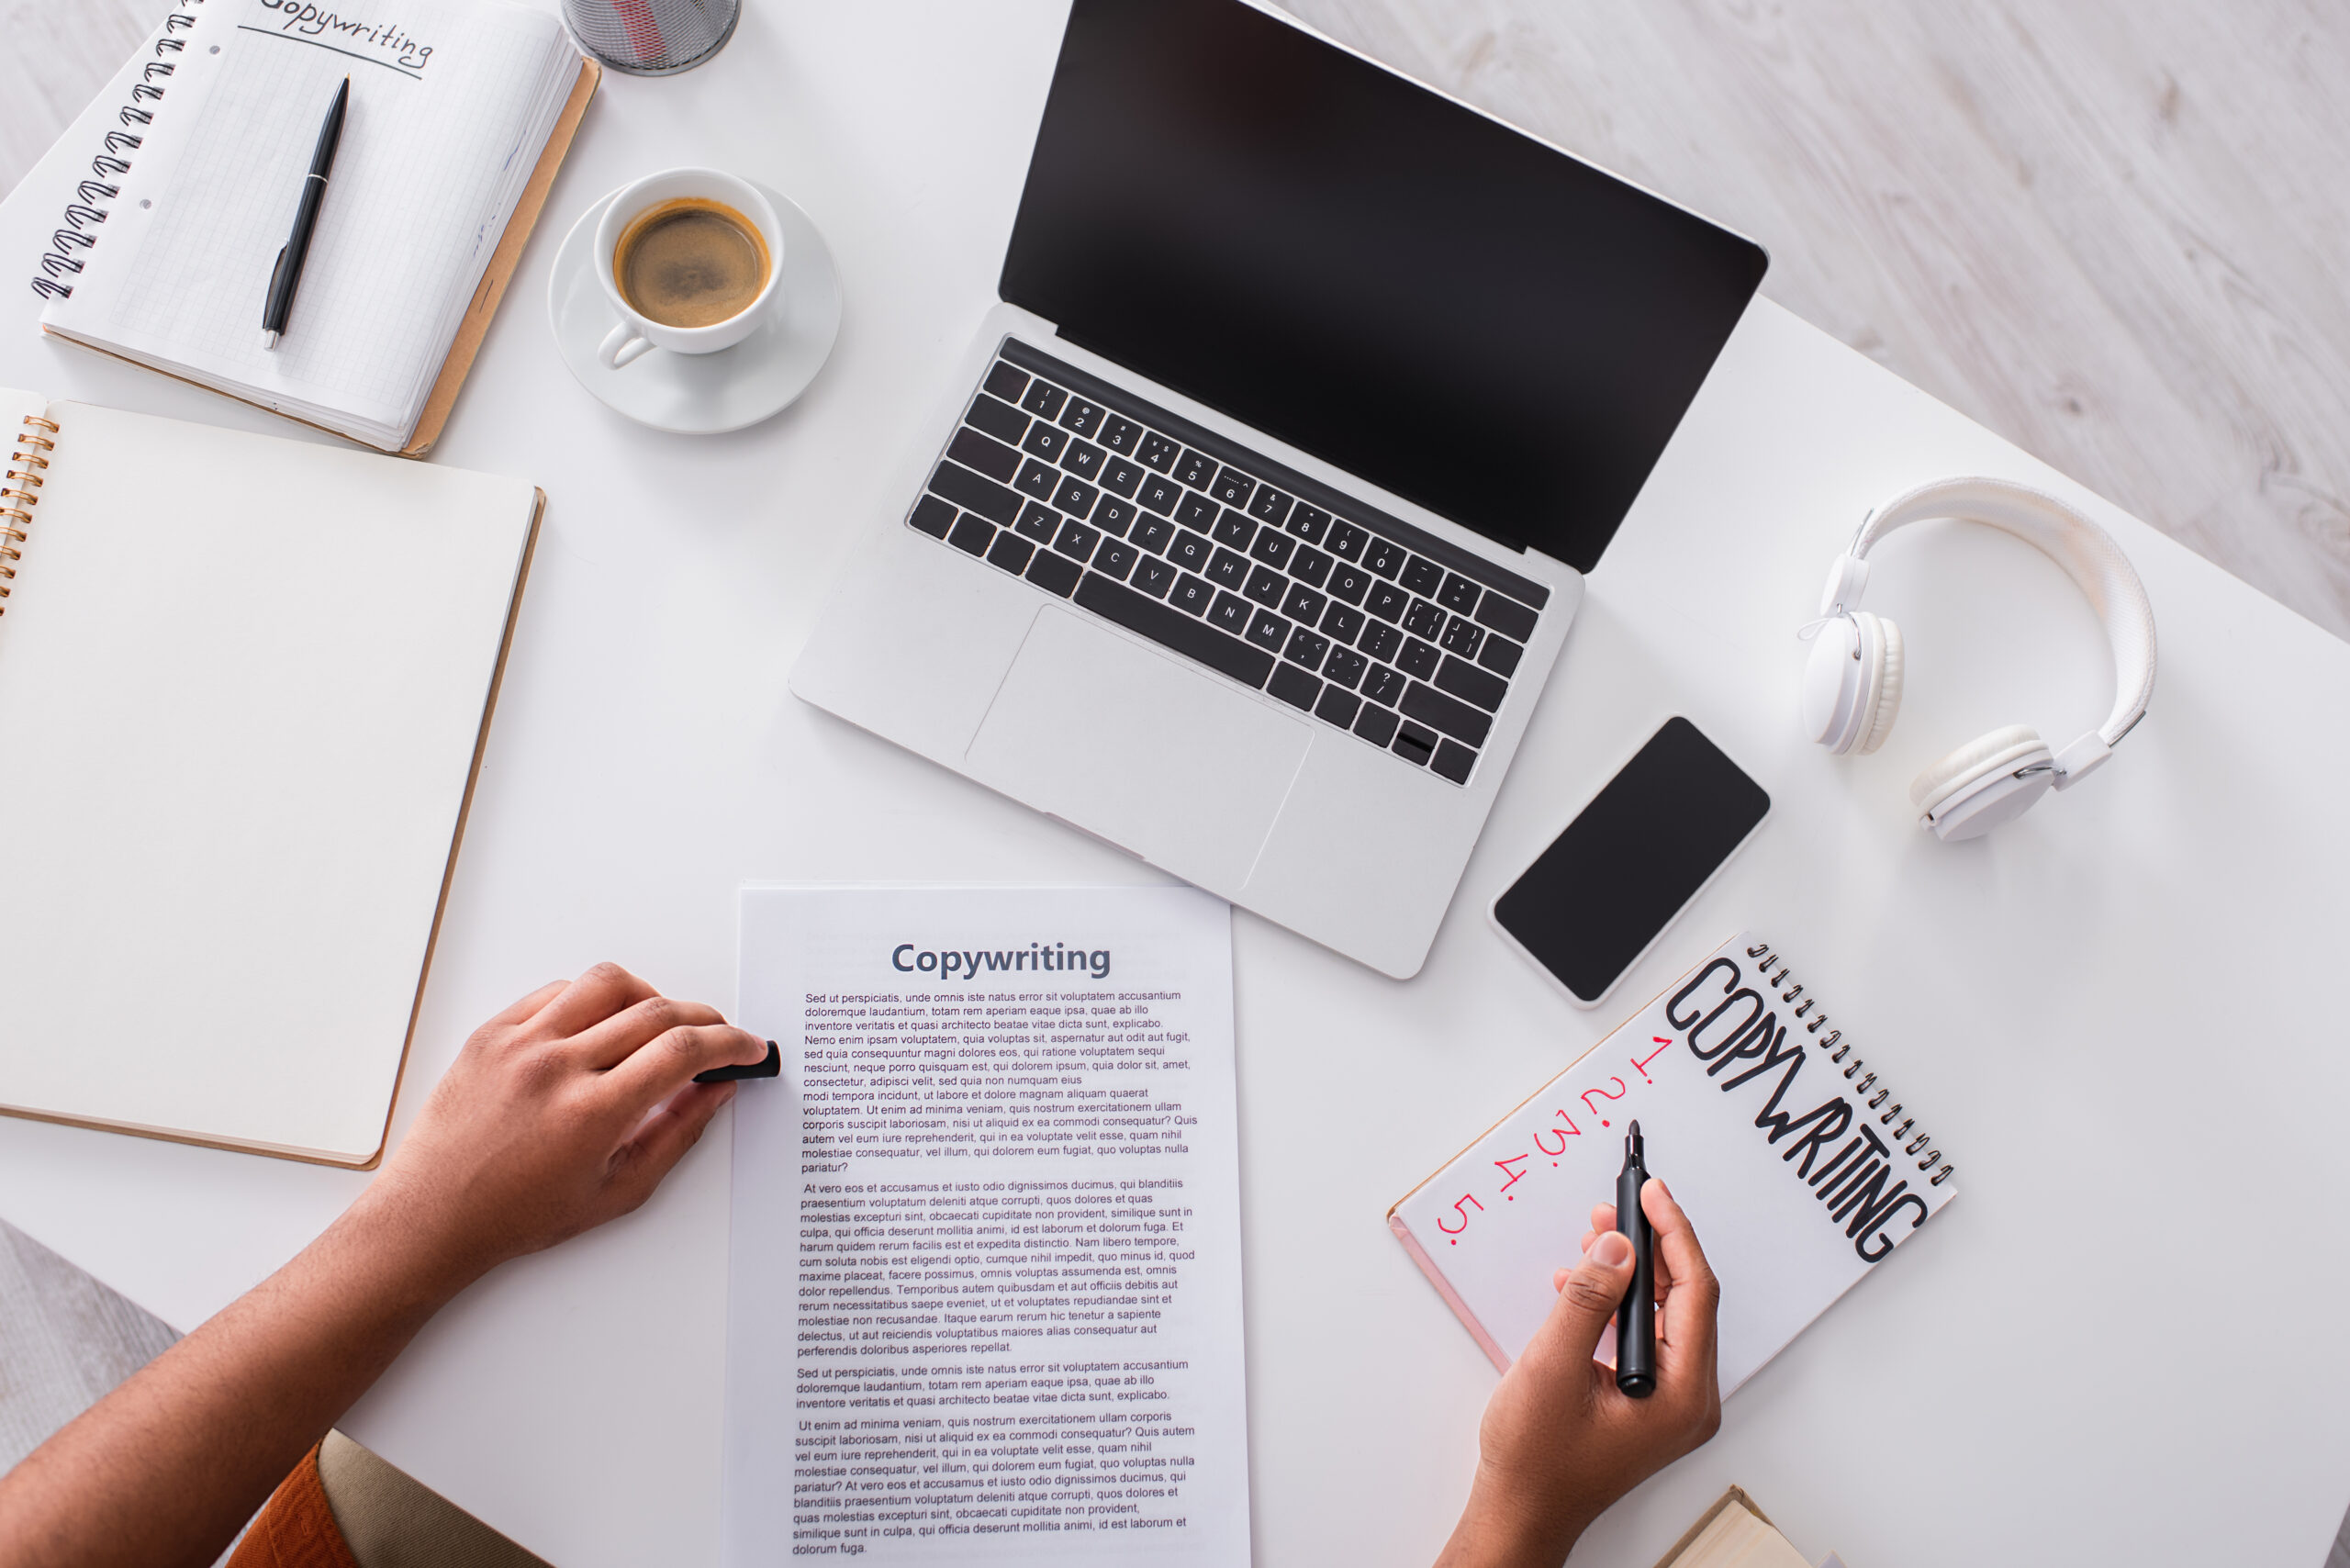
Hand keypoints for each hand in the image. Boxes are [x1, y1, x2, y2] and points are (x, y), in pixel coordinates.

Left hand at [355, 962, 769, 1292]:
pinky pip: (558, 991)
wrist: (432, 1216)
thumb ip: (676, 1135)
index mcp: (591, 1114)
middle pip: (656, 1011)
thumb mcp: (616, 1191)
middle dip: (704, 1020)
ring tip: (659, 1026)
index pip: (682, 1051)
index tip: (746, 1048)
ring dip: (650, 996)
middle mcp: (556, 1068)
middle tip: (717, 1039)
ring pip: (608, 983)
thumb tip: (716, 1092)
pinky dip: (594, 1000)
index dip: (729, 1043)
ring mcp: (519, 1044)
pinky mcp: (491, 1033)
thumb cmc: (516, 1216)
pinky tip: (603, 1026)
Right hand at [1435, 1179, 1721, 1567]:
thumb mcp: (1553, 1367)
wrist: (1522, 1512)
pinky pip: (1647, 1336)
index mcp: (1682, 1396)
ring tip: (1596, 1235)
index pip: (1694, 1293)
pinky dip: (1620, 1304)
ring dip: (1632, 1272)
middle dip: (1651, 1247)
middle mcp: (1689, 1400)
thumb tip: (1618, 1246)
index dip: (1673, 1234)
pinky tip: (1583, 1284)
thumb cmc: (1536, 1460)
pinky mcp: (1650, 1403)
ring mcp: (1672, 1404)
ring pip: (1665, 1315)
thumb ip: (1589, 1301)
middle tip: (1620, 1206)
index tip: (1651, 1193)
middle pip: (1686, 1301)